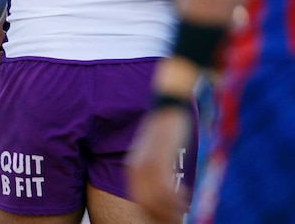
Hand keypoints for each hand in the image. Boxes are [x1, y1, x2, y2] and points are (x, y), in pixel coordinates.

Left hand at [127, 107, 191, 223]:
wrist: (167, 105)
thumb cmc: (165, 128)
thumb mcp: (155, 149)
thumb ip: (156, 166)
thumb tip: (163, 184)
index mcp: (133, 166)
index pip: (139, 199)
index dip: (153, 213)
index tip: (167, 218)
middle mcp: (137, 167)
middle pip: (145, 203)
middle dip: (162, 216)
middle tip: (177, 219)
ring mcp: (148, 163)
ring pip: (155, 199)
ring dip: (171, 210)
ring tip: (182, 210)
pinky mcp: (160, 158)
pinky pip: (165, 187)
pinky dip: (175, 198)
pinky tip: (185, 197)